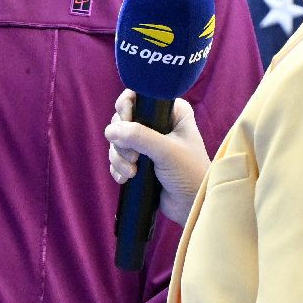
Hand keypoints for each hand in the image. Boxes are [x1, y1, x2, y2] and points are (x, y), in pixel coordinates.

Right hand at [104, 89, 210, 224]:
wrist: (193, 206)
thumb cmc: (190, 174)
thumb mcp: (167, 151)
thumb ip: (139, 136)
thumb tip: (110, 130)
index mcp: (171, 111)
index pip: (138, 97)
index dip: (125, 108)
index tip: (125, 124)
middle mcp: (158, 122)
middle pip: (122, 119)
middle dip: (122, 140)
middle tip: (134, 157)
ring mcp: (147, 141)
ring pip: (117, 140)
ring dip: (119, 157)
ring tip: (131, 173)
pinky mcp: (139, 160)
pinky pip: (117, 156)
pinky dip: (117, 167)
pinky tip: (126, 179)